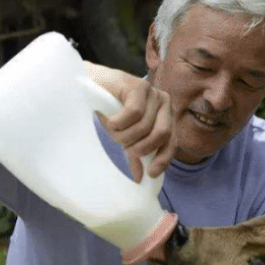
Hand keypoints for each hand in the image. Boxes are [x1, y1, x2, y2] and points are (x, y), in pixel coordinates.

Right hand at [84, 61, 174, 181]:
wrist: (92, 86)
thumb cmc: (111, 111)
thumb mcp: (126, 136)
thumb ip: (136, 154)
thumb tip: (141, 178)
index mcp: (166, 115)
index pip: (172, 141)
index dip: (163, 158)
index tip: (151, 174)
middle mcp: (164, 102)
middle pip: (162, 134)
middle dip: (142, 147)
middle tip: (126, 149)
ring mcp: (152, 92)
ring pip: (144, 126)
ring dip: (125, 135)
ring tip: (113, 131)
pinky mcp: (138, 85)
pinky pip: (134, 113)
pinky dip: (120, 122)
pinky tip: (110, 120)